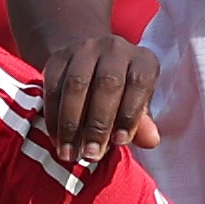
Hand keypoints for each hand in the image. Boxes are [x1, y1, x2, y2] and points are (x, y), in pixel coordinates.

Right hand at [37, 34, 160, 168]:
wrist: (90, 62)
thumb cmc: (122, 94)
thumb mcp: (137, 105)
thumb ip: (143, 123)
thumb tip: (151, 141)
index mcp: (142, 60)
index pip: (139, 83)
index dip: (129, 114)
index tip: (119, 142)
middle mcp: (115, 49)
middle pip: (107, 83)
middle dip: (98, 123)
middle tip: (91, 154)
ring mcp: (84, 49)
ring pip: (76, 84)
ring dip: (71, 124)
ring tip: (70, 153)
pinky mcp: (58, 57)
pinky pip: (53, 86)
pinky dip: (54, 117)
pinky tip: (57, 139)